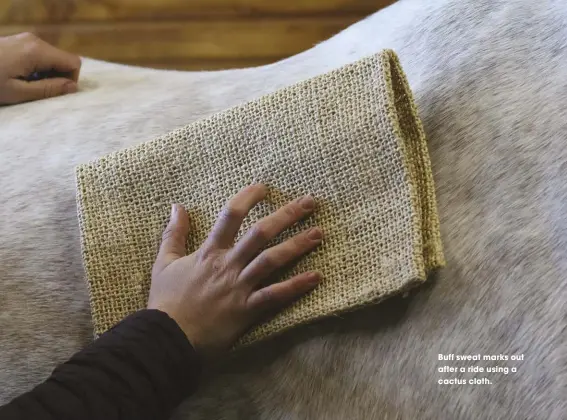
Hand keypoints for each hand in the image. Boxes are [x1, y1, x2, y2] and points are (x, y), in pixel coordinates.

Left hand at [0, 32, 80, 104]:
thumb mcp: (17, 92)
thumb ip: (48, 89)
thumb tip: (74, 87)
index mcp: (37, 51)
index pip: (74, 62)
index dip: (71, 79)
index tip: (55, 92)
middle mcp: (35, 40)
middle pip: (64, 60)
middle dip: (58, 77)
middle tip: (38, 90)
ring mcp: (26, 38)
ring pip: (53, 58)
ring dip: (47, 73)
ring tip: (26, 83)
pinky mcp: (19, 40)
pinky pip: (40, 54)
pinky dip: (37, 67)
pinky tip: (20, 75)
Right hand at [148, 184, 322, 356]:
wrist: (166, 338)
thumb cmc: (166, 300)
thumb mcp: (164, 261)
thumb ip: (174, 233)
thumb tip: (177, 206)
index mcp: (209, 251)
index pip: (230, 214)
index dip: (248, 197)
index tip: (264, 188)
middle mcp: (228, 264)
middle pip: (261, 233)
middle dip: (287, 215)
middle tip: (310, 202)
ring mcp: (239, 286)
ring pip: (272, 260)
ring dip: (297, 245)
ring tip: (319, 233)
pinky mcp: (247, 309)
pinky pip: (275, 295)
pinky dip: (296, 286)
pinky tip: (316, 276)